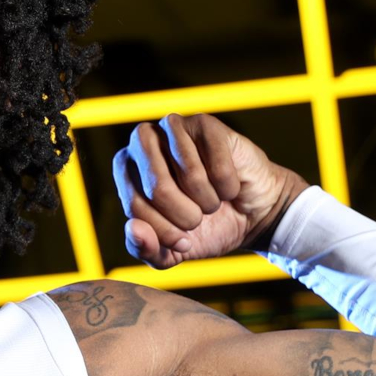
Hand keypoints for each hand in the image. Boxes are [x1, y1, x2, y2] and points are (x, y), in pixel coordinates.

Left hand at [112, 113, 308, 268]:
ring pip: (191, 175)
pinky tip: (229, 184)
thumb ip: (143, 248)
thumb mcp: (169, 251)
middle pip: (157, 188)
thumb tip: (132, 227)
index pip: (135, 206)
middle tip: (198, 220)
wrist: (250, 216)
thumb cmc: (203, 228)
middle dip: (184, 215)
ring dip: (208, 201)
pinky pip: (218, 167)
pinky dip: (228, 186)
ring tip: (212, 200)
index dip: (163, 231)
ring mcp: (173, 127)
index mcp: (124, 169)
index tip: (184, 242)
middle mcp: (142, 142)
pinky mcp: (204, 123)